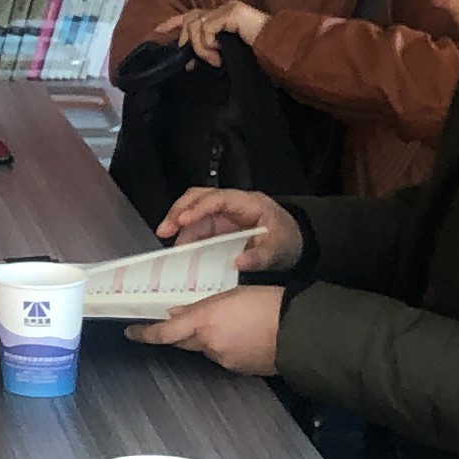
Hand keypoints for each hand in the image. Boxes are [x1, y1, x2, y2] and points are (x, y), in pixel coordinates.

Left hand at [135, 282, 281, 371]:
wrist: (301, 332)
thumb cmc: (271, 305)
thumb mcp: (233, 294)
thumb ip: (202, 306)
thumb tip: (180, 313)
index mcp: (206, 322)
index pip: (166, 332)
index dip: (146, 333)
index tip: (131, 332)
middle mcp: (210, 345)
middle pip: (183, 341)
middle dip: (178, 332)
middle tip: (178, 321)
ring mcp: (224, 360)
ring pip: (205, 348)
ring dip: (207, 337)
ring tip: (228, 322)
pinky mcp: (239, 369)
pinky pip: (223, 356)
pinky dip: (225, 346)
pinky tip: (241, 335)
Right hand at [154, 184, 299, 271]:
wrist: (293, 244)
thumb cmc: (286, 241)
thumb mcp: (277, 251)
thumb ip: (259, 257)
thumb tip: (238, 262)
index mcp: (248, 203)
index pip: (218, 198)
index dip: (198, 207)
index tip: (182, 220)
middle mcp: (232, 204)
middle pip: (199, 197)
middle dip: (179, 211)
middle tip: (165, 230)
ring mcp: (224, 214)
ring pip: (195, 210)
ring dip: (179, 224)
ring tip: (167, 241)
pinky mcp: (219, 226)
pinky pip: (198, 227)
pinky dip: (187, 236)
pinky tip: (180, 250)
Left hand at [163, 0, 268, 61]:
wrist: (277, 48)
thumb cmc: (256, 53)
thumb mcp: (226, 52)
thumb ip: (209, 50)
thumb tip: (188, 59)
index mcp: (220, 15)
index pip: (190, 14)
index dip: (172, 22)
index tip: (156, 32)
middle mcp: (222, 8)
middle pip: (189, 19)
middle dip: (185, 41)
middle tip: (190, 62)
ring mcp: (227, 8)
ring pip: (195, 26)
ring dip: (200, 49)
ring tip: (214, 61)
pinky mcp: (231, 13)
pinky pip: (206, 29)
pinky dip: (208, 44)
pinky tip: (219, 55)